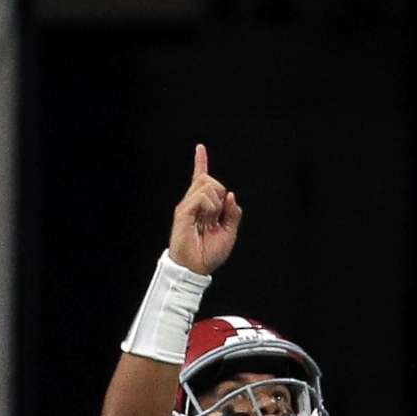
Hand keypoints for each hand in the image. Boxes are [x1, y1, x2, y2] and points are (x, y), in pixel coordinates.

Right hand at [168, 144, 240, 275]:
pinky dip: (210, 206)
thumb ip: (233, 213)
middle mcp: (193, 203)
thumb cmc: (209, 253)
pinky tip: (206, 219)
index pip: (201, 179)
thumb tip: (231, 195)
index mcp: (203, 206)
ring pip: (207, 184)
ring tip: (210, 221)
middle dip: (220, 193)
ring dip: (215, 202)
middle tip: (216, 217)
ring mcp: (187, 206)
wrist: (196, 268)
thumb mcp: (229, 232)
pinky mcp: (183, 211)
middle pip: (210, 179)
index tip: (200, 148)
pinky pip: (201, 196)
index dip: (201, 162)